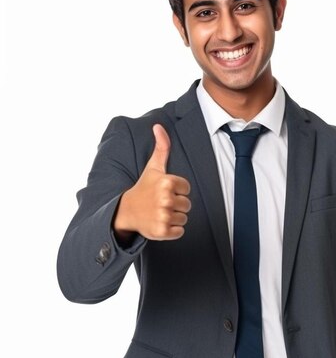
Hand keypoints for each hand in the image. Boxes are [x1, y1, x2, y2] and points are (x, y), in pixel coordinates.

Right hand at [114, 124, 190, 240]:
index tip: (164, 191)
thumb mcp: (153, 167)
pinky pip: (180, 231)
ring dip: (174, 217)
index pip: (187, 189)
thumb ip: (162, 147)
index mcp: (167, 182)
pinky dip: (172, 230)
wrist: (126, 211)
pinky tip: (160, 223)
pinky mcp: (162, 231)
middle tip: (160, 203)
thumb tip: (159, 126)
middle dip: (176, 205)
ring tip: (159, 212)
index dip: (177, 190)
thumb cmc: (144, 187)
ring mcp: (163, 216)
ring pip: (184, 218)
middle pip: (187, 205)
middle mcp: (166, 199)